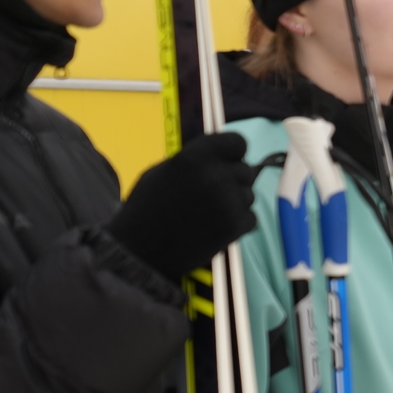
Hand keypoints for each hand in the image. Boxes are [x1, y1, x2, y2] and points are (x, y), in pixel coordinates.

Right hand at [107, 132, 257, 282]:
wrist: (141, 250)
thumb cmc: (147, 208)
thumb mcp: (162, 171)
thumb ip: (194, 160)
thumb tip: (221, 157)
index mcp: (195, 157)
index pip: (237, 142)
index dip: (233, 153)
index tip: (227, 162)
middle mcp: (215, 175)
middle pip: (245, 170)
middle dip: (232, 181)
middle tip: (210, 195)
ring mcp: (229, 201)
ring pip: (249, 195)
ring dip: (235, 203)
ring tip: (208, 213)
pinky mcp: (236, 225)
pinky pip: (251, 218)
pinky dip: (237, 223)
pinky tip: (215, 227)